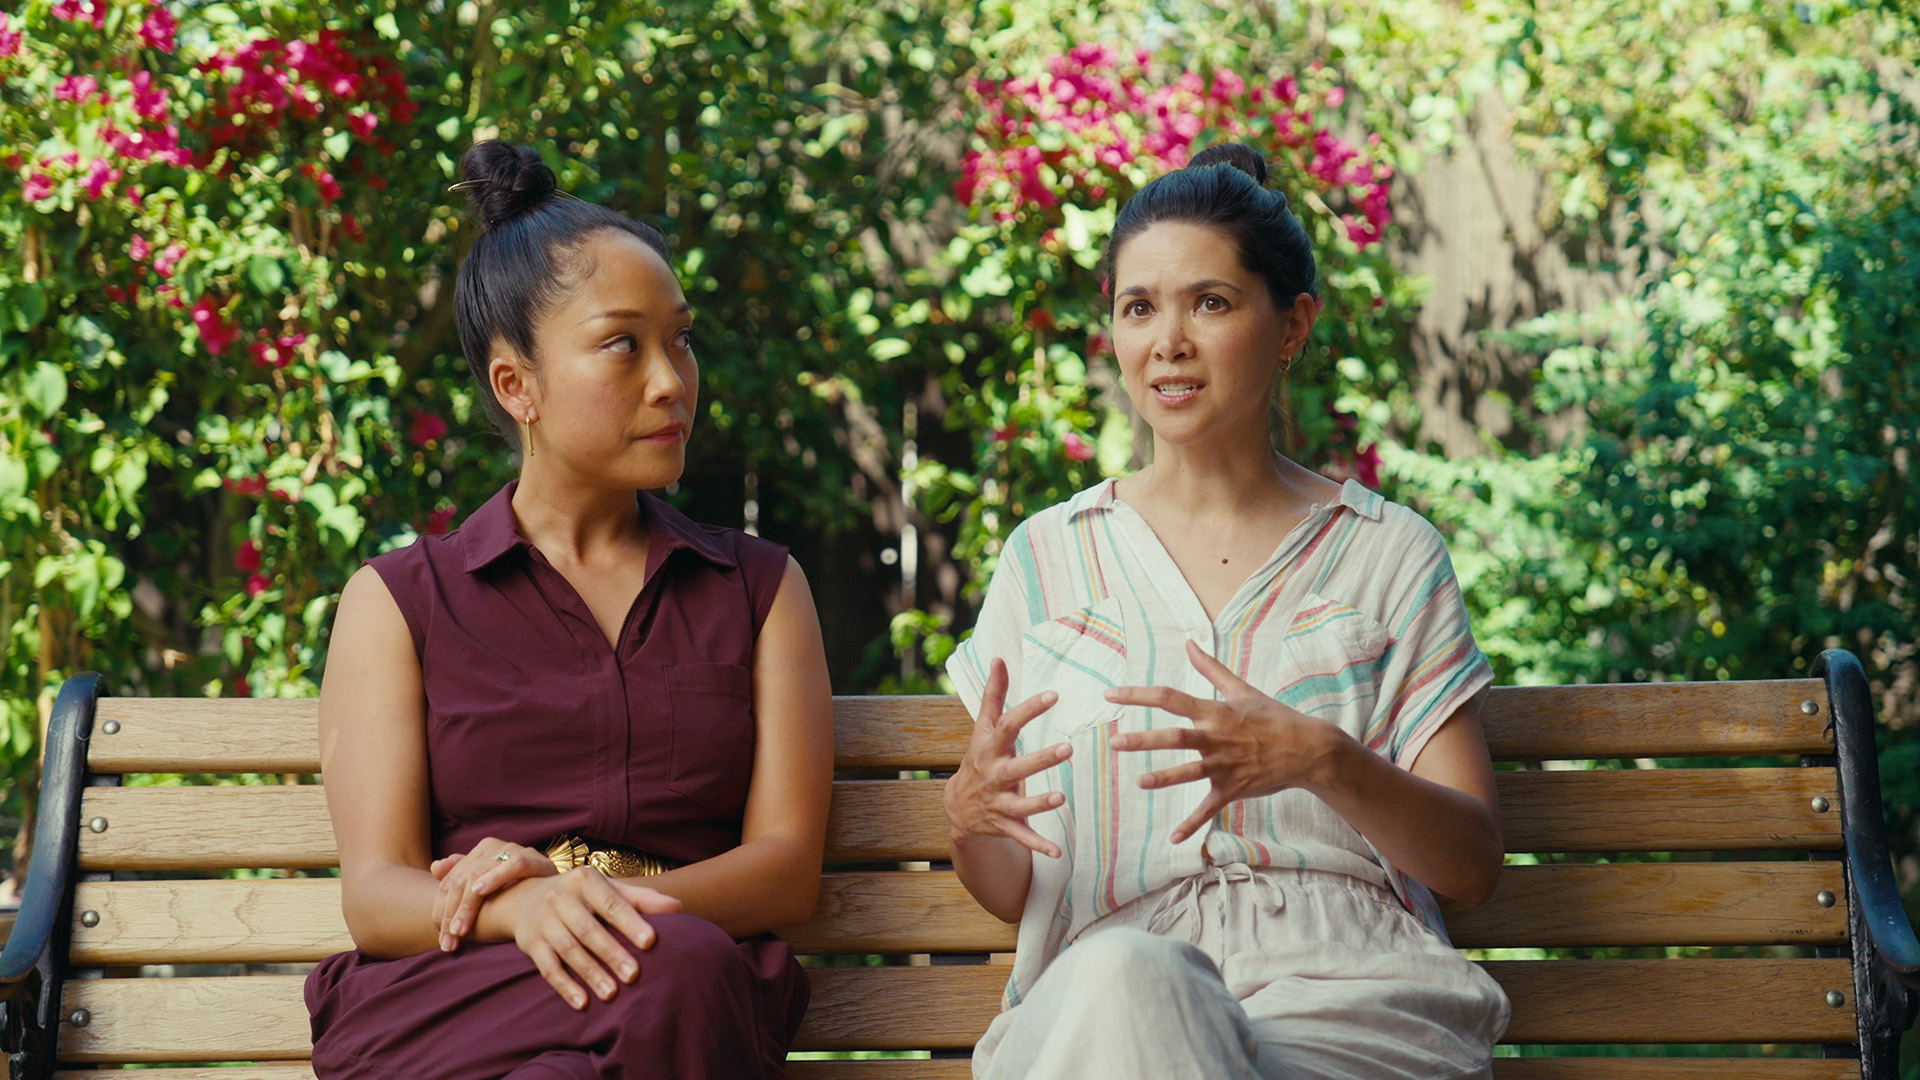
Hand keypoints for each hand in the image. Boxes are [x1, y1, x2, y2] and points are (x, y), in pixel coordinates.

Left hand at [429, 837, 557, 951]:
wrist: (560, 896)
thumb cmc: (519, 894)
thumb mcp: (487, 889)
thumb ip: (461, 877)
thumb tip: (435, 867)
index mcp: (481, 852)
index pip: (452, 881)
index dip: (443, 910)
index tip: (443, 940)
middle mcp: (497, 847)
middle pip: (463, 879)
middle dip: (453, 913)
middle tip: (450, 940)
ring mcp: (517, 851)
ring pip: (480, 872)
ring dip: (468, 904)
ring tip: (459, 929)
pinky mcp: (538, 860)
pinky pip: (514, 864)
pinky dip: (496, 876)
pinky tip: (480, 891)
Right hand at [500, 868, 684, 1009]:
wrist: (525, 898)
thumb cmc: (582, 896)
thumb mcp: (608, 889)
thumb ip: (641, 898)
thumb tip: (676, 908)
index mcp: (584, 880)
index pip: (611, 903)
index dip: (630, 923)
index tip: (650, 942)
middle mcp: (560, 898)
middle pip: (588, 929)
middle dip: (611, 953)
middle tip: (634, 975)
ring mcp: (543, 921)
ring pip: (568, 950)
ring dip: (590, 973)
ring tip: (612, 993)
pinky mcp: (530, 944)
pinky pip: (547, 969)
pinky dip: (565, 987)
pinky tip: (583, 1002)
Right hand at [944, 658, 1071, 857]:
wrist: (957, 808)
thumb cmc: (978, 759)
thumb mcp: (982, 728)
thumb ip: (994, 695)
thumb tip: (999, 658)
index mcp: (990, 749)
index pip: (1008, 726)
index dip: (1028, 710)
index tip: (1053, 695)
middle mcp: (994, 775)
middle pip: (1017, 767)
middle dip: (1041, 759)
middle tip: (1068, 747)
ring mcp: (998, 802)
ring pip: (1020, 804)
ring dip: (1040, 803)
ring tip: (1061, 798)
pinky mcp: (1004, 825)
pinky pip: (1022, 836)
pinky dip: (1038, 845)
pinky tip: (1057, 851)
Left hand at [1106, 640, 1350, 843]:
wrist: (1308, 749)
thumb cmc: (1272, 717)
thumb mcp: (1242, 689)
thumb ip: (1210, 668)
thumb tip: (1189, 643)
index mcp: (1215, 711)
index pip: (1170, 698)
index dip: (1139, 695)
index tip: (1111, 696)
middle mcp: (1217, 737)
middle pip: (1176, 736)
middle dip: (1145, 740)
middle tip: (1116, 743)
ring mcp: (1225, 764)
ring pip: (1190, 772)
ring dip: (1165, 778)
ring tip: (1140, 783)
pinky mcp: (1234, 788)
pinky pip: (1209, 808)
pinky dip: (1192, 824)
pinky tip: (1174, 838)